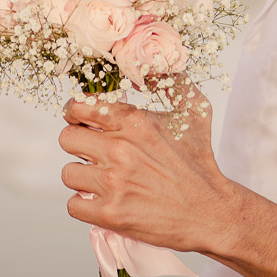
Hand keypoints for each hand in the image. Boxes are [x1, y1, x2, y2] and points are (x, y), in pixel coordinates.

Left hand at [58, 87, 240, 253]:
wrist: (210, 210)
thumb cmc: (201, 160)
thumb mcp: (195, 111)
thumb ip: (173, 80)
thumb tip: (155, 63)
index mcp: (134, 123)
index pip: (80, 108)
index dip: (75, 112)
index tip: (78, 119)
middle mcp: (120, 150)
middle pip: (67, 139)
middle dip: (78, 144)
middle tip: (92, 152)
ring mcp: (113, 183)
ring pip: (68, 173)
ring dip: (82, 176)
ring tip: (101, 178)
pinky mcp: (111, 214)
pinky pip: (73, 205)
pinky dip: (84, 204)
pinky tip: (100, 200)